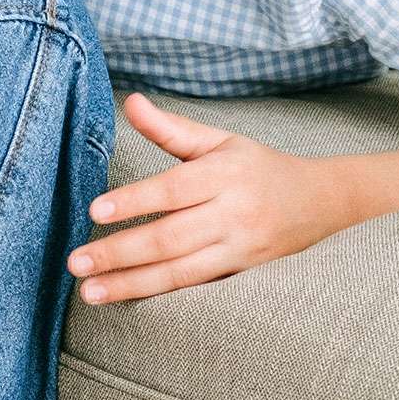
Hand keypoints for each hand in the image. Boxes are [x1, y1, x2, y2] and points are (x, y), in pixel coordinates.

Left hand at [68, 92, 347, 302]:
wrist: (323, 201)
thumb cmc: (257, 167)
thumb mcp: (219, 141)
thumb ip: (170, 128)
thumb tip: (130, 102)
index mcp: (225, 173)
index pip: (173, 189)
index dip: (135, 200)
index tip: (96, 210)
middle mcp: (234, 213)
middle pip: (170, 237)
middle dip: (119, 252)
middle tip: (75, 261)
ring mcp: (239, 247)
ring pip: (179, 271)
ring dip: (130, 284)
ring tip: (89, 292)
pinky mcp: (241, 272)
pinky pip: (194, 286)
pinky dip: (156, 293)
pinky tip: (122, 297)